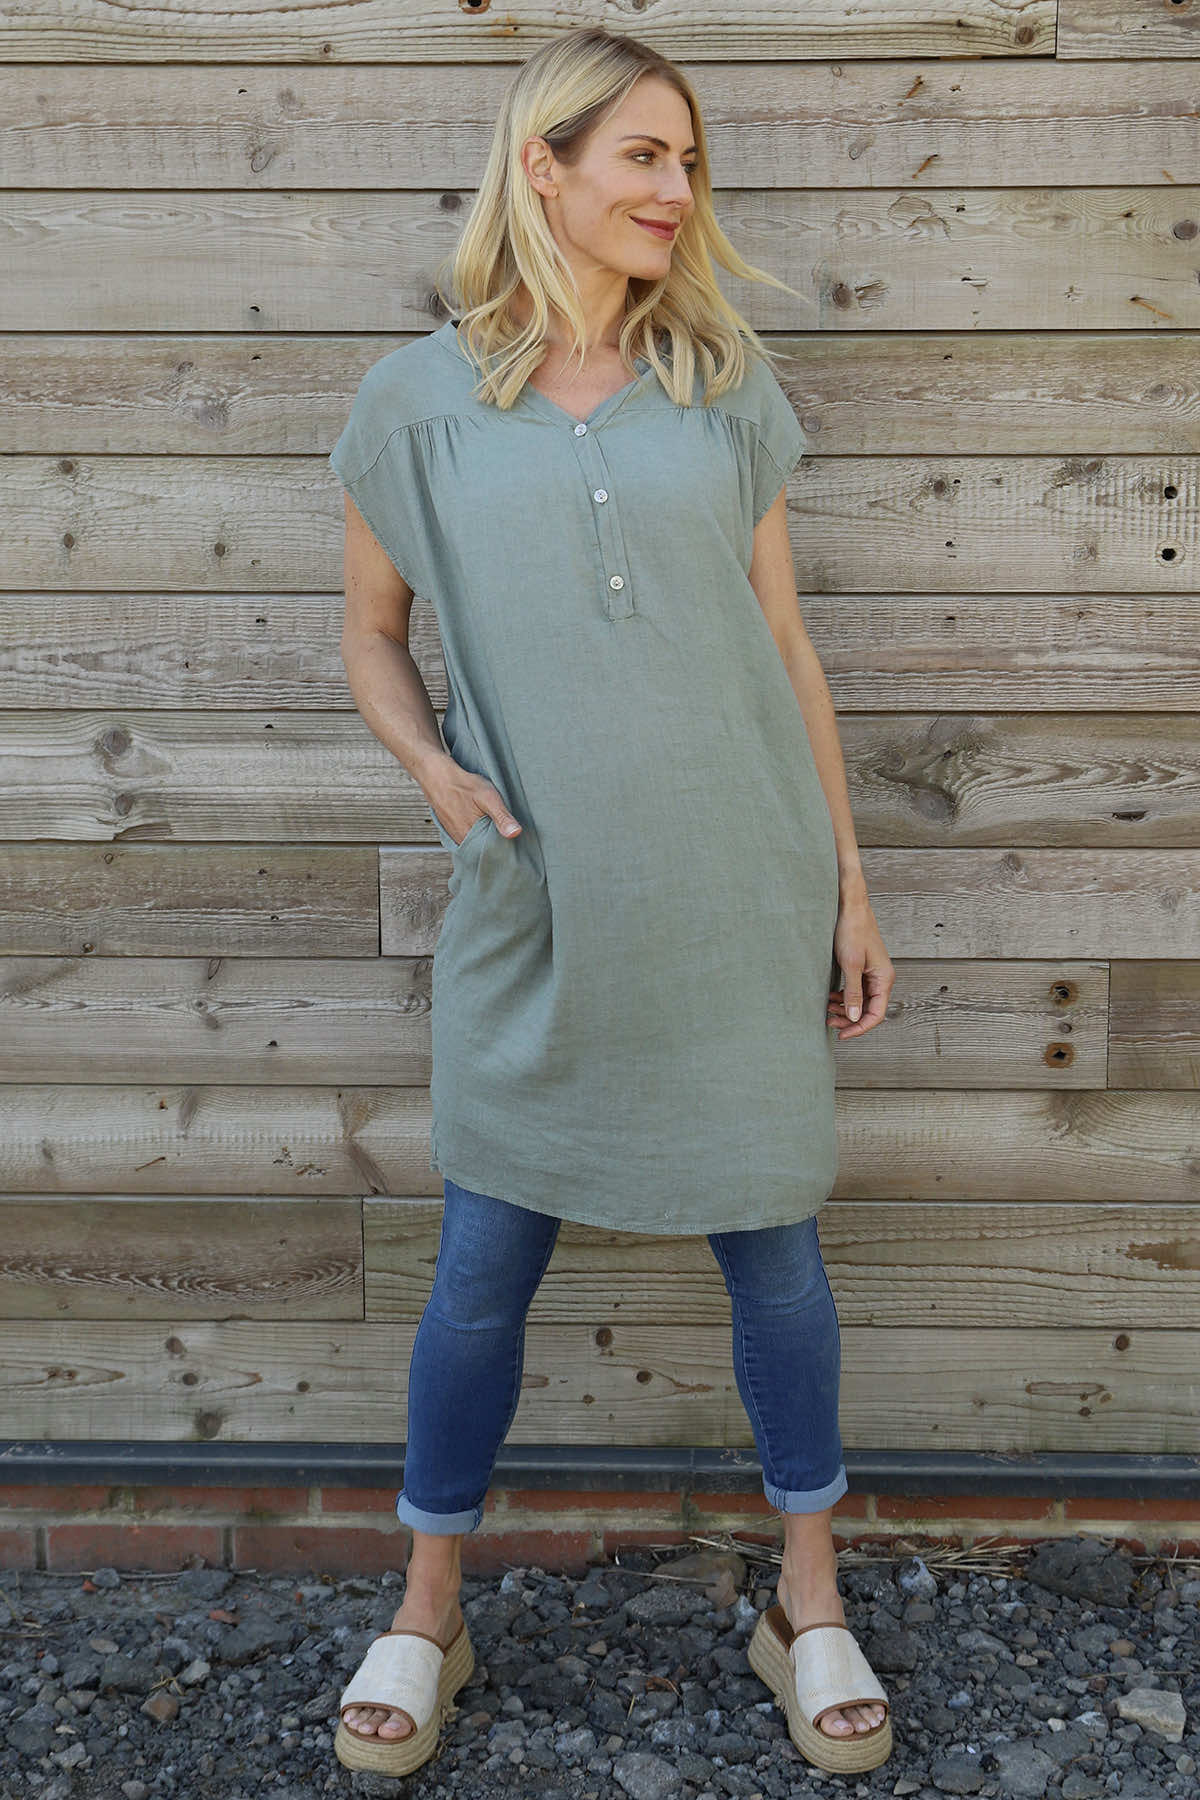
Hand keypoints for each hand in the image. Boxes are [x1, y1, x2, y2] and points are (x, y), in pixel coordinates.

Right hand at [424, 754, 521, 845]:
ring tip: (491, 824)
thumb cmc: (461, 784)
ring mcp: (455, 835)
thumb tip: (515, 833)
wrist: (436, 775)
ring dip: (484, 836)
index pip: (493, 852)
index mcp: (471, 838)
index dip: (505, 847)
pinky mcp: (451, 829)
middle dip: (495, 842)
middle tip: (503, 829)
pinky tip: (478, 820)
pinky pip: (467, 836)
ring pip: (476, 842)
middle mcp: (461, 840)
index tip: (512, 839)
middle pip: (484, 849)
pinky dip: (475, 832)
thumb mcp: (487, 797)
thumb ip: (501, 817)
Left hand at [826, 884, 893, 1039]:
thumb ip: (852, 993)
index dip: (859, 1028)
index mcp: (884, 979)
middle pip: (868, 1010)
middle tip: (829, 1022)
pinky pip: (856, 991)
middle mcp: (881, 978)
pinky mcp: (863, 969)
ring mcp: (872, 974)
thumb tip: (853, 1017)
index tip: (842, 1035)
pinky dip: (844, 998)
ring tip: (827, 1011)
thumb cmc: (852, 931)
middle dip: (850, 1019)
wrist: (851, 908)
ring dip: (845, 1009)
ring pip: (861, 1001)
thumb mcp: (850, 965)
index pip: (876, 1014)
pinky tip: (831, 998)